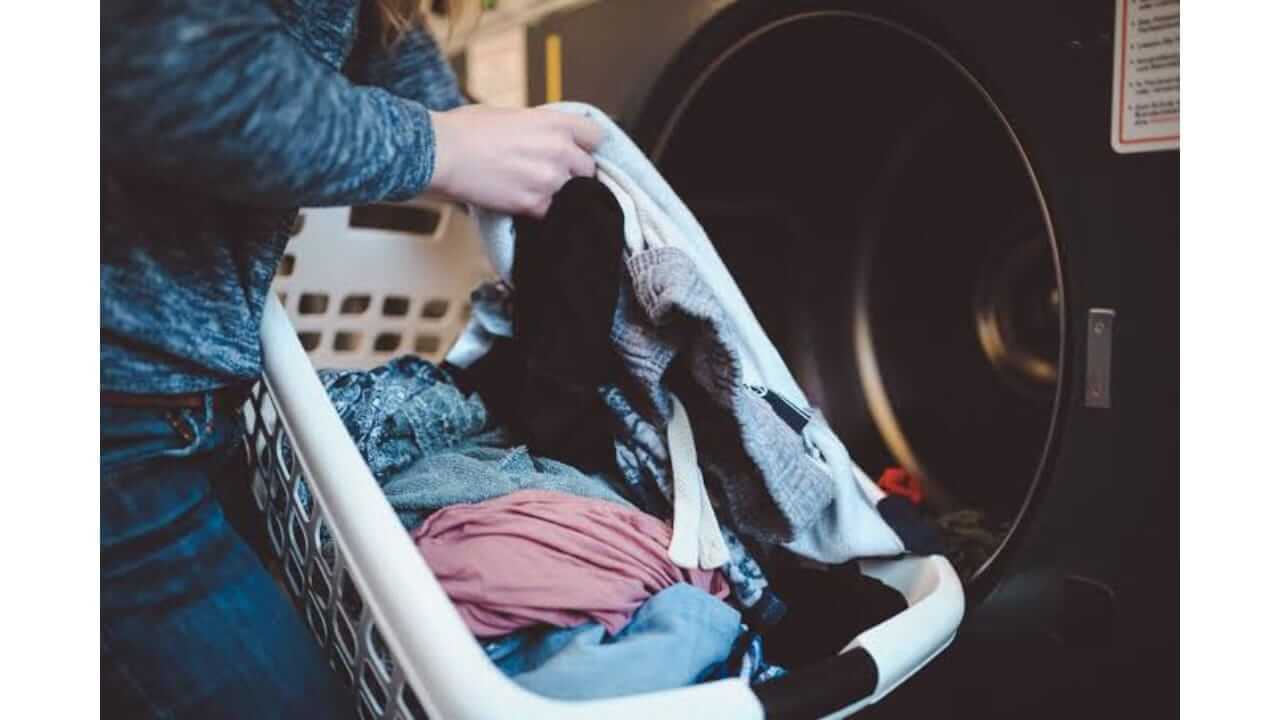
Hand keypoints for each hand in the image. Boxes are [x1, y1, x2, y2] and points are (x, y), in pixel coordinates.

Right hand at [428, 105, 603, 217]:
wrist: (444, 153)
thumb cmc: (467, 130)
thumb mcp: (512, 115)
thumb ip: (539, 128)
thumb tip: (546, 138)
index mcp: (556, 123)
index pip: (596, 137)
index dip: (586, 146)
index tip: (578, 152)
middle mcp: (559, 150)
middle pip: (588, 169)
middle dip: (574, 173)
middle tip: (552, 175)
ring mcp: (550, 179)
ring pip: (572, 194)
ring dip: (558, 194)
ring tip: (532, 189)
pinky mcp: (535, 204)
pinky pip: (550, 212)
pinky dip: (539, 211)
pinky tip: (521, 202)